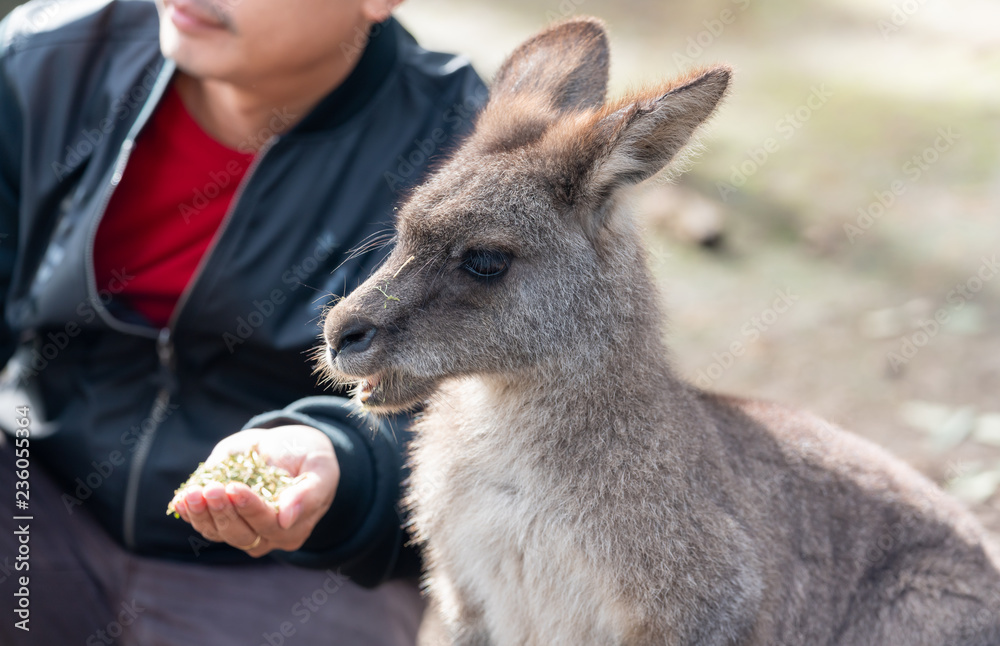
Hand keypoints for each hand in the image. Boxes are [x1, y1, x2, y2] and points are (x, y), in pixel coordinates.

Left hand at [169, 425, 339, 556]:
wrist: (292, 449)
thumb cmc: (310, 458)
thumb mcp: (320, 470)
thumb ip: (307, 494)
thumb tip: (285, 519)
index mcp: (294, 529)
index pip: (269, 524)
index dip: (250, 509)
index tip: (234, 487)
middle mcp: (267, 537)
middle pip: (241, 535)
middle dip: (223, 513)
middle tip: (212, 489)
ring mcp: (243, 530)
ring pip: (218, 534)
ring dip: (201, 515)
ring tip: (191, 494)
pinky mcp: (222, 519)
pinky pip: (204, 525)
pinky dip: (190, 514)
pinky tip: (181, 500)